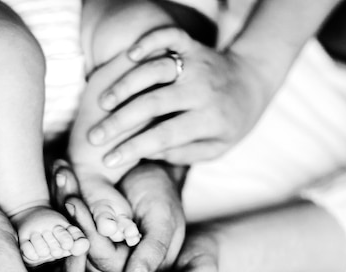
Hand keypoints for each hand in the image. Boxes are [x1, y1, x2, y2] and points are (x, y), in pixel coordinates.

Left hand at [51, 160, 184, 271]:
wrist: (156, 174)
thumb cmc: (164, 196)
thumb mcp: (164, 221)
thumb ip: (153, 251)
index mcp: (131, 269)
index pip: (102, 257)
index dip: (87, 231)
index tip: (74, 202)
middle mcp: (108, 262)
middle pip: (81, 243)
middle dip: (71, 212)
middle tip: (65, 183)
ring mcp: (93, 244)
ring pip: (71, 227)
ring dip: (63, 197)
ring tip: (61, 170)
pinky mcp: (83, 228)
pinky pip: (69, 214)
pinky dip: (63, 191)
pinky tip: (60, 170)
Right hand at [87, 26, 268, 166]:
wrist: (253, 81)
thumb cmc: (230, 122)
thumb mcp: (215, 147)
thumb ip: (184, 153)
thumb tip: (149, 151)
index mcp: (209, 119)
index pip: (165, 136)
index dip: (134, 149)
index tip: (108, 160)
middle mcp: (201, 90)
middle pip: (153, 104)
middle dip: (119, 121)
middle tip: (92, 136)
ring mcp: (197, 64)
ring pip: (155, 69)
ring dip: (125, 84)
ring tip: (101, 101)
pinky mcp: (193, 45)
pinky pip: (170, 37)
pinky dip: (149, 41)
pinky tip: (128, 55)